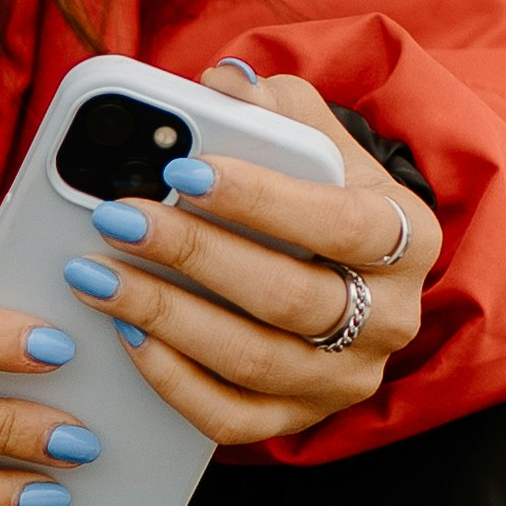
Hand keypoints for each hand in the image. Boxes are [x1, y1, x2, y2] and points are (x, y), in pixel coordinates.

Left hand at [59, 67, 424, 449]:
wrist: (349, 273)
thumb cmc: (325, 195)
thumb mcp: (316, 140)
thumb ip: (274, 108)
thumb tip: (221, 86)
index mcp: (406, 236)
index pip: (338, 221)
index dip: (260, 199)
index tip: (182, 171)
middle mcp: (389, 316)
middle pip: (286, 296)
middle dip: (192, 254)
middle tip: (118, 220)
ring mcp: (346, 377)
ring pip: (252, 360)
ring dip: (166, 317)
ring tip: (99, 276)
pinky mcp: (303, 419)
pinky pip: (230, 417)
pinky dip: (172, 379)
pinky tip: (126, 334)